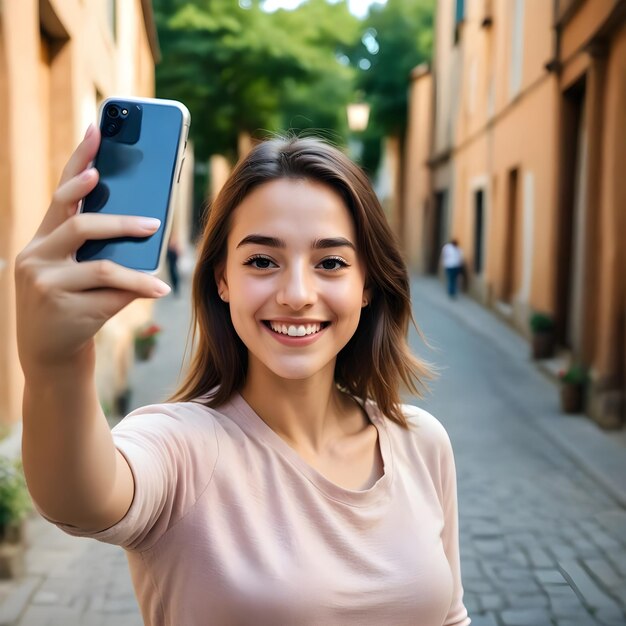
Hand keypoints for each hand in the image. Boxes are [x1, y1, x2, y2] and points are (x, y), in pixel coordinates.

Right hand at [14, 125, 170, 377]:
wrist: (50, 355)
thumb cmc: (74, 305)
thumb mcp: (80, 273)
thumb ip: (101, 249)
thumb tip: (148, 228)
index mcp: (43, 239)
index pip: (62, 194)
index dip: (80, 161)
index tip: (96, 130)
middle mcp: (35, 255)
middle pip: (80, 226)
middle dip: (120, 223)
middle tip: (153, 223)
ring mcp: (43, 283)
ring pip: (101, 266)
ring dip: (137, 271)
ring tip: (162, 276)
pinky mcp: (59, 308)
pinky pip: (109, 294)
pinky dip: (136, 291)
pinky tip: (157, 291)